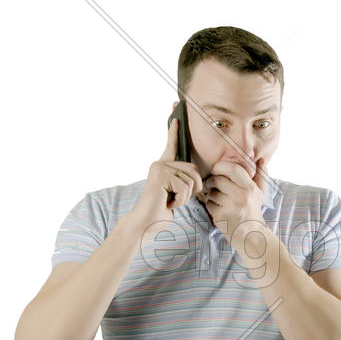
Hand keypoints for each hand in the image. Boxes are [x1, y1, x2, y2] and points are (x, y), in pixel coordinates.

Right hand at [130, 106, 203, 227]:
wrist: (146, 223)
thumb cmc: (161, 209)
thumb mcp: (177, 192)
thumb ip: (184, 180)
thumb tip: (195, 176)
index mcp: (164, 166)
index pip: (171, 146)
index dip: (174, 131)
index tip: (177, 117)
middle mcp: (160, 163)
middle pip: (194, 169)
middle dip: (193, 189)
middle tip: (177, 198)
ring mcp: (159, 168)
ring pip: (191, 179)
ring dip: (186, 196)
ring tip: (170, 200)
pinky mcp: (159, 176)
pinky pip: (184, 187)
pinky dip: (180, 200)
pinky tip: (167, 202)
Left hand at [200, 156, 267, 243]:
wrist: (250, 233)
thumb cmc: (253, 210)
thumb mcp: (260, 192)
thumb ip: (261, 175)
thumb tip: (261, 160)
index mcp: (250, 188)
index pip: (233, 169)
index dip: (221, 166)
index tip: (218, 169)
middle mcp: (241, 196)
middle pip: (217, 179)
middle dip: (212, 181)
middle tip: (213, 184)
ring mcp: (230, 206)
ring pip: (211, 192)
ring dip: (210, 194)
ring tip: (218, 198)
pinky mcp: (221, 216)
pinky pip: (209, 204)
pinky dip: (210, 205)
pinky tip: (218, 208)